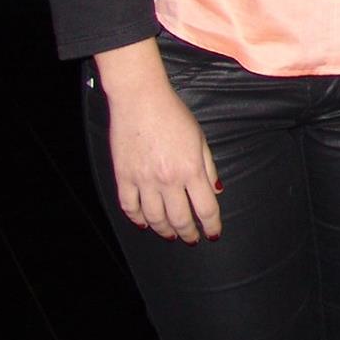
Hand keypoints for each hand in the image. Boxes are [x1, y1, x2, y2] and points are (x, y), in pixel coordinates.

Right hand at [95, 38, 220, 242]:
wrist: (140, 99)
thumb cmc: (174, 115)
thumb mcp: (200, 139)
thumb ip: (208, 167)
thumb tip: (216, 191)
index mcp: (191, 169)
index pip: (206, 208)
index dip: (211, 225)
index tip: (213, 234)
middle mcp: (167, 179)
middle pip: (180, 219)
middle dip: (188, 234)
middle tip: (192, 239)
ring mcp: (143, 180)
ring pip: (154, 218)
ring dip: (165, 231)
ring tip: (171, 235)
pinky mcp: (123, 176)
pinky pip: (129, 207)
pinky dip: (137, 219)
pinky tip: (145, 223)